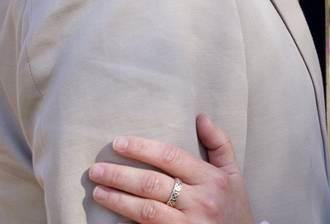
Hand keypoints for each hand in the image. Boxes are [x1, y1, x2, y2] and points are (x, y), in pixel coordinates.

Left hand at [89, 113, 255, 223]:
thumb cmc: (234, 207)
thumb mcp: (233, 173)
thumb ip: (219, 143)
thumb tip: (200, 116)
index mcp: (212, 179)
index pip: (171, 157)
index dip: (142, 148)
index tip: (118, 143)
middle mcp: (200, 202)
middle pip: (153, 184)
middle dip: (120, 175)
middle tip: (96, 170)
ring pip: (146, 210)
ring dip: (118, 200)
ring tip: (98, 191)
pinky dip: (129, 223)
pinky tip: (113, 218)